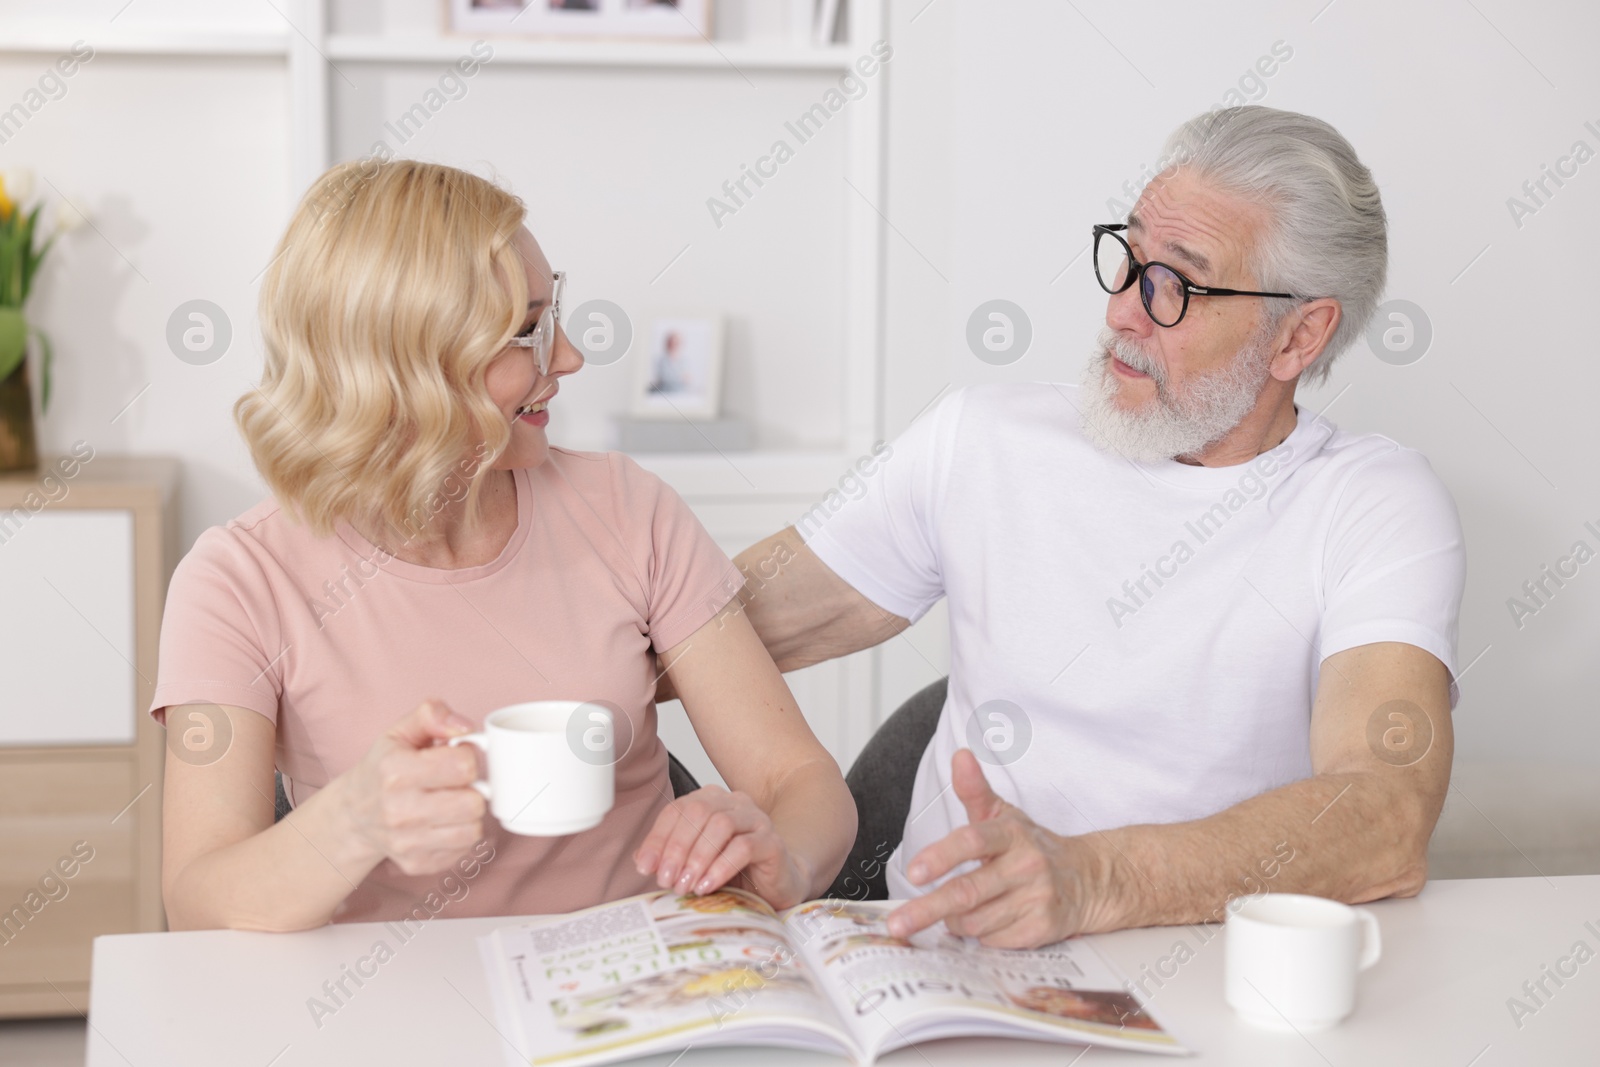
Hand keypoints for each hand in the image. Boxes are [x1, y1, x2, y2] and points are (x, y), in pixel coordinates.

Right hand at [339, 699, 488, 875]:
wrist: (354, 815)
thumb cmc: (383, 769)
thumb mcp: (400, 732)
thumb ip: (432, 715)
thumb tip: (465, 727)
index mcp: (395, 772)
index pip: (463, 766)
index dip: (467, 757)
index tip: (455, 757)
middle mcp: (399, 811)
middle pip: (473, 803)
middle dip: (472, 789)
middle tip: (456, 784)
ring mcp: (407, 843)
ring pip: (473, 830)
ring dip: (468, 815)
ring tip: (451, 803)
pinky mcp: (417, 864)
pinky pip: (463, 850)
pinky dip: (460, 836)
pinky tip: (443, 823)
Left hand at [633, 784, 809, 908]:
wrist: (777, 885)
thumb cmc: (736, 872)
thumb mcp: (695, 864)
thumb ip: (670, 856)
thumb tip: (640, 860)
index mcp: (711, 801)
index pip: (677, 809)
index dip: (658, 837)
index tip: (645, 867)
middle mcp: (734, 803)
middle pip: (698, 812)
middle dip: (677, 847)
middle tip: (666, 879)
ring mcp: (756, 819)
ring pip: (721, 825)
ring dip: (697, 857)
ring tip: (686, 885)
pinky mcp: (772, 841)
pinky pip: (743, 847)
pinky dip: (720, 867)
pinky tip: (707, 885)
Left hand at [886, 749, 1119, 948]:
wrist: (1088, 879)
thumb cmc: (1033, 847)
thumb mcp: (1005, 814)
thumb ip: (975, 789)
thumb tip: (960, 756)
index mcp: (1012, 833)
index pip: (972, 841)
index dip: (941, 857)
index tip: (914, 873)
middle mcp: (1027, 865)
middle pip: (967, 892)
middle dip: (927, 909)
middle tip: (897, 923)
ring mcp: (1037, 899)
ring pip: (975, 922)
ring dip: (955, 921)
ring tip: (957, 910)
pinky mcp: (1043, 929)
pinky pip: (993, 941)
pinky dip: (980, 935)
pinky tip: (988, 922)